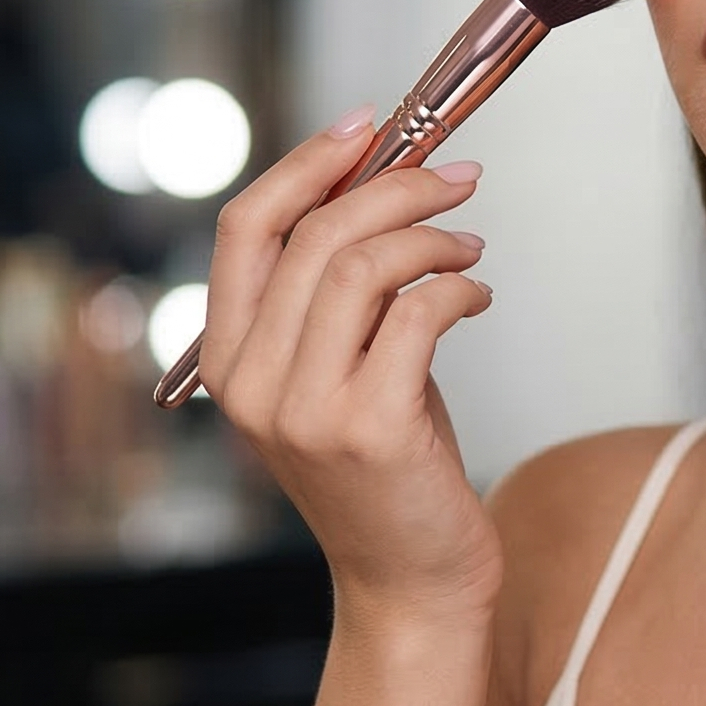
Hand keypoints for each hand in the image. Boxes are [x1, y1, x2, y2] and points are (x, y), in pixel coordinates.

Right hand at [198, 108, 502, 623]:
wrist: (411, 581)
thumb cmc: (387, 465)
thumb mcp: (339, 368)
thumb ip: (337, 291)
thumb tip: (383, 175)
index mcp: (228, 359)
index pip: (245, 229)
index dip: (306, 163)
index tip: (367, 124)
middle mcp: (251, 384)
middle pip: (314, 235)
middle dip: (396, 186)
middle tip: (457, 179)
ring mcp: (304, 410)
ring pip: (362, 266)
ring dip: (431, 236)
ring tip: (470, 246)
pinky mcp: (368, 430)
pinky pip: (418, 314)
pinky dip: (458, 286)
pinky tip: (477, 295)